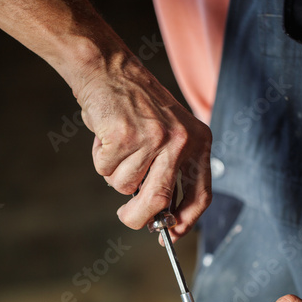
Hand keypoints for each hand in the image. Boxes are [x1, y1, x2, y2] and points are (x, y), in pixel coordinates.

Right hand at [0, 0, 211, 242]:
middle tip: (127, 218)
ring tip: (118, 145)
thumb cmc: (137, 105)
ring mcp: (153, 139)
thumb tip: (162, 216)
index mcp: (197, 142)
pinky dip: (101, 159)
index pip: (201, 195)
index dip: (187, 220)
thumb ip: (171, 171)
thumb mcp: (170, 133)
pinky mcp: (124, 137)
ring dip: (115, 174)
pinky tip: (106, 135)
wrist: (109, 68)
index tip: (173, 233)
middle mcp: (180, 141)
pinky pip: (106, 169)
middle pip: (159, 201)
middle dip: (139, 217)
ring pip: (126, 186)